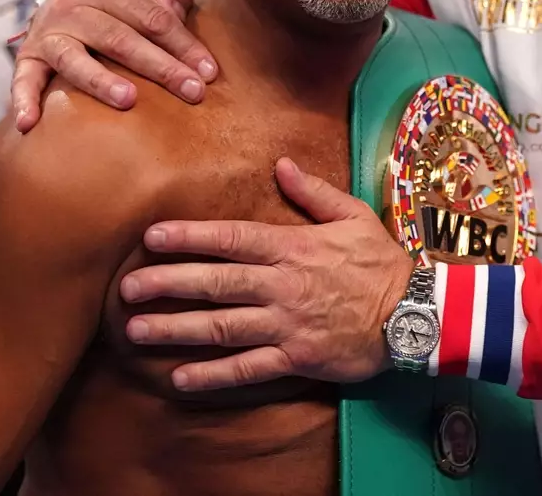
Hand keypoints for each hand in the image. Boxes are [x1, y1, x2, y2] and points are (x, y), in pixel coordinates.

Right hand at [11, 0, 216, 131]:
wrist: (63, 4)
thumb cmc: (120, 1)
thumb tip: (175, 11)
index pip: (153, 17)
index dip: (184, 45)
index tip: (210, 73)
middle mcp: (73, 5)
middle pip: (121, 40)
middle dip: (160, 67)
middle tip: (192, 92)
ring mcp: (48, 33)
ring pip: (75, 59)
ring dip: (100, 81)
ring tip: (128, 100)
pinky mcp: (28, 58)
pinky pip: (23, 80)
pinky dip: (23, 100)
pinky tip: (28, 125)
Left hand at [120, 159, 413, 390]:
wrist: (415, 312)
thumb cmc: (382, 262)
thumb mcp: (354, 215)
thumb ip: (313, 192)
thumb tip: (281, 164)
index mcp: (294, 247)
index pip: (232, 239)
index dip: (190, 237)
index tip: (152, 237)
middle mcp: (283, 285)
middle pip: (216, 283)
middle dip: (167, 283)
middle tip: (126, 287)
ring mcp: (287, 324)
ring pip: (223, 326)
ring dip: (177, 328)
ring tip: (138, 329)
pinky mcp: (296, 358)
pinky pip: (248, 369)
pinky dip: (213, 375)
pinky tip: (180, 378)